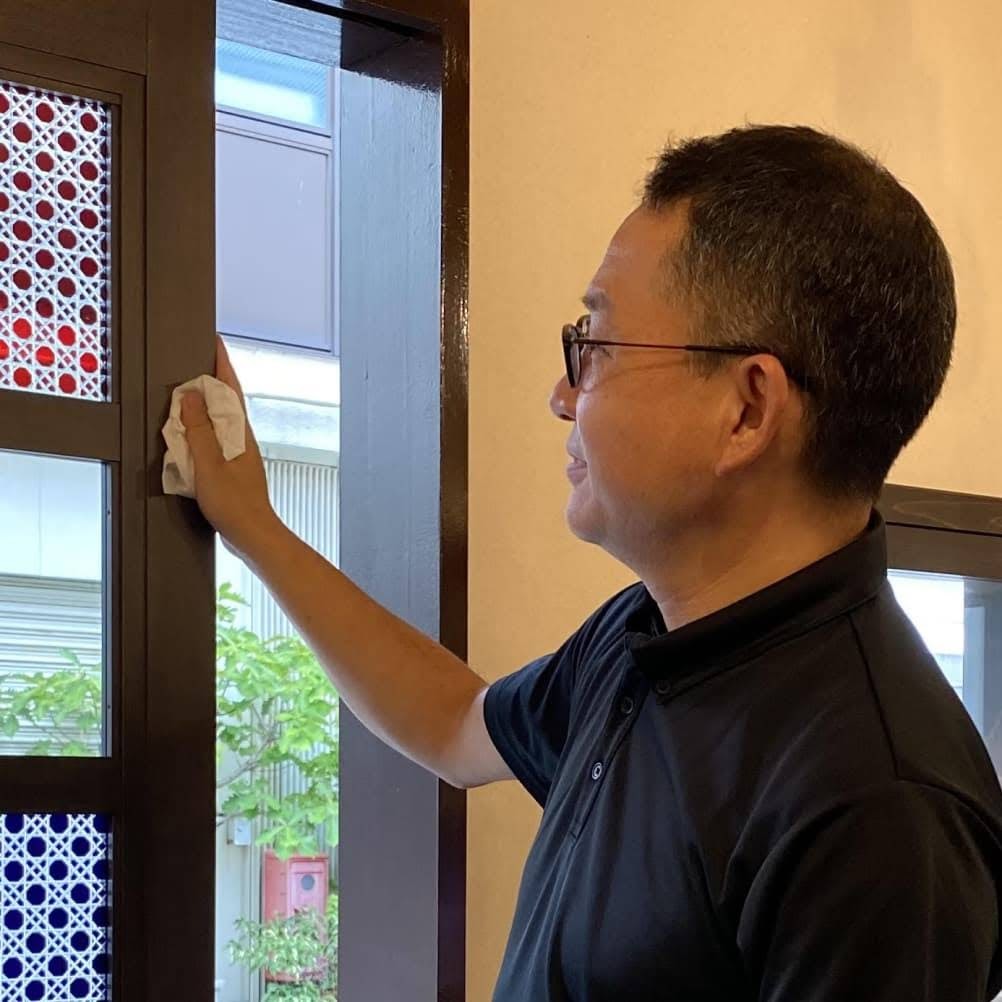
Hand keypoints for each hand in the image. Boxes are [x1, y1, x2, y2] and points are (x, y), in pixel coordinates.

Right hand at [180, 335, 278, 556]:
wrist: (253, 534)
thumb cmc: (236, 504)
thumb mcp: (209, 463)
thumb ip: (198, 429)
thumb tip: (191, 395)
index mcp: (239, 432)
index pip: (230, 389)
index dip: (222, 364)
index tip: (214, 341)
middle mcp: (242, 439)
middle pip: (226, 401)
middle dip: (213, 379)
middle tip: (198, 360)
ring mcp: (238, 453)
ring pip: (221, 420)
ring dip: (206, 405)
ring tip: (190, 392)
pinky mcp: (233, 468)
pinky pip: (215, 440)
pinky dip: (203, 430)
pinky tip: (193, 436)